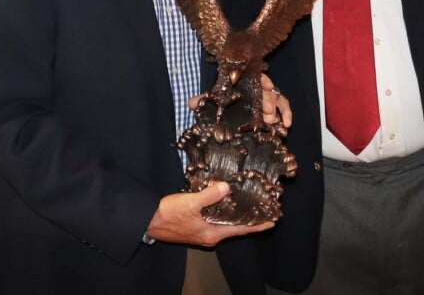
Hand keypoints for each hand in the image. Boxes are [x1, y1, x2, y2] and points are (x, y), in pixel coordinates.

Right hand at [145, 182, 274, 246]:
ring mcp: (203, 232)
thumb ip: (209, 196)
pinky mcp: (197, 226)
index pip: (241, 230)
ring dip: (238, 215)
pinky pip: (216, 220)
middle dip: (250, 219)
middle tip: (264, 209)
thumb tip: (227, 188)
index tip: (273, 220)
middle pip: (236, 227)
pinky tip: (227, 202)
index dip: (257, 225)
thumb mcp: (190, 203)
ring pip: (226, 223)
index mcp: (212, 233)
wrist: (149, 222)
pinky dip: (225, 212)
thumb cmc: (168, 214)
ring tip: (250, 204)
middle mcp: (211, 235)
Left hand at [186, 75, 291, 129]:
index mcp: (246, 80)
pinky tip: (286, 126)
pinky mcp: (274, 108)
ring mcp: (267, 97)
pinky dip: (286, 115)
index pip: (257, 76)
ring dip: (278, 110)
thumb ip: (204, 100)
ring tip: (273, 122)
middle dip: (269, 101)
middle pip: (268, 90)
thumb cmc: (224, 101)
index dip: (263, 80)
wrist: (229, 111)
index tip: (267, 86)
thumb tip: (190, 102)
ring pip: (278, 98)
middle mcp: (258, 87)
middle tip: (266, 114)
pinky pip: (283, 108)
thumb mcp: (214, 100)